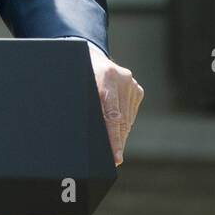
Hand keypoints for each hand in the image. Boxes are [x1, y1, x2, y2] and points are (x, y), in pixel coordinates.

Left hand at [88, 44, 143, 166]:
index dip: (114, 139)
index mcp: (106, 78)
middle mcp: (123, 80)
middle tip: (114, 159)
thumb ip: (86, 106)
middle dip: (117, 141)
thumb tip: (88, 134)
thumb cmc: (77, 75)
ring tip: (114, 148)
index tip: (116, 156)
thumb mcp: (77, 88)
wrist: (89, 55)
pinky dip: (123, 123)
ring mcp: (132, 84)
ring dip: (121, 134)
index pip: (112, 116)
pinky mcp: (137, 89)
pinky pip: (130, 113)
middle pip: (122, 120)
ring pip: (128, 119)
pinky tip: (117, 130)